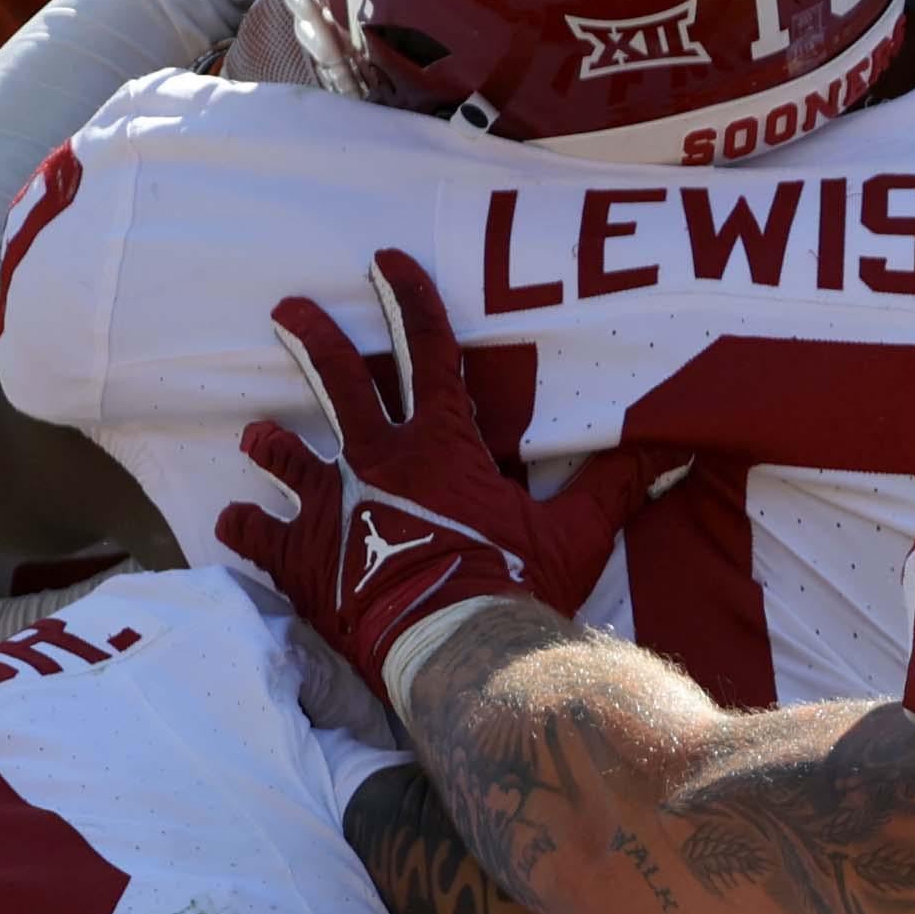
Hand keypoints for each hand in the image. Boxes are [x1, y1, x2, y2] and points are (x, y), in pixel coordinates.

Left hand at [213, 250, 679, 696]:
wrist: (455, 653)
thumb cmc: (516, 588)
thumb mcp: (577, 533)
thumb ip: (617, 483)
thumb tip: (683, 442)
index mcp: (440, 445)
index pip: (426, 352)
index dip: (408, 300)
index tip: (385, 260)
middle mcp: (376, 464)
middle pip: (340, 386)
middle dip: (315, 341)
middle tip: (287, 309)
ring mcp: (332, 513)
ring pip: (291, 462)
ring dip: (275, 445)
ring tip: (256, 434)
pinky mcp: (304, 565)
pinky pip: (263, 539)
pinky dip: (248, 527)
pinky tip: (231, 520)